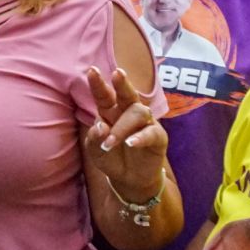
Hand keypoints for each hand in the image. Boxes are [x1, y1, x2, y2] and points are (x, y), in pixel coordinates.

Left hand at [82, 66, 167, 202]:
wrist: (128, 179)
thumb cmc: (110, 158)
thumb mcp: (95, 150)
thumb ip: (94, 137)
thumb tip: (101, 125)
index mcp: (110, 112)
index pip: (104, 96)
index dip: (98, 84)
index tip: (92, 70)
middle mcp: (128, 113)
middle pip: (127, 94)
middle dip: (122, 83)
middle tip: (117, 73)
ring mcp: (145, 124)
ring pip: (138, 113)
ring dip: (122, 128)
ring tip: (109, 143)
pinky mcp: (158, 137)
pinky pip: (151, 133)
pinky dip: (140, 137)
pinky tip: (131, 143)